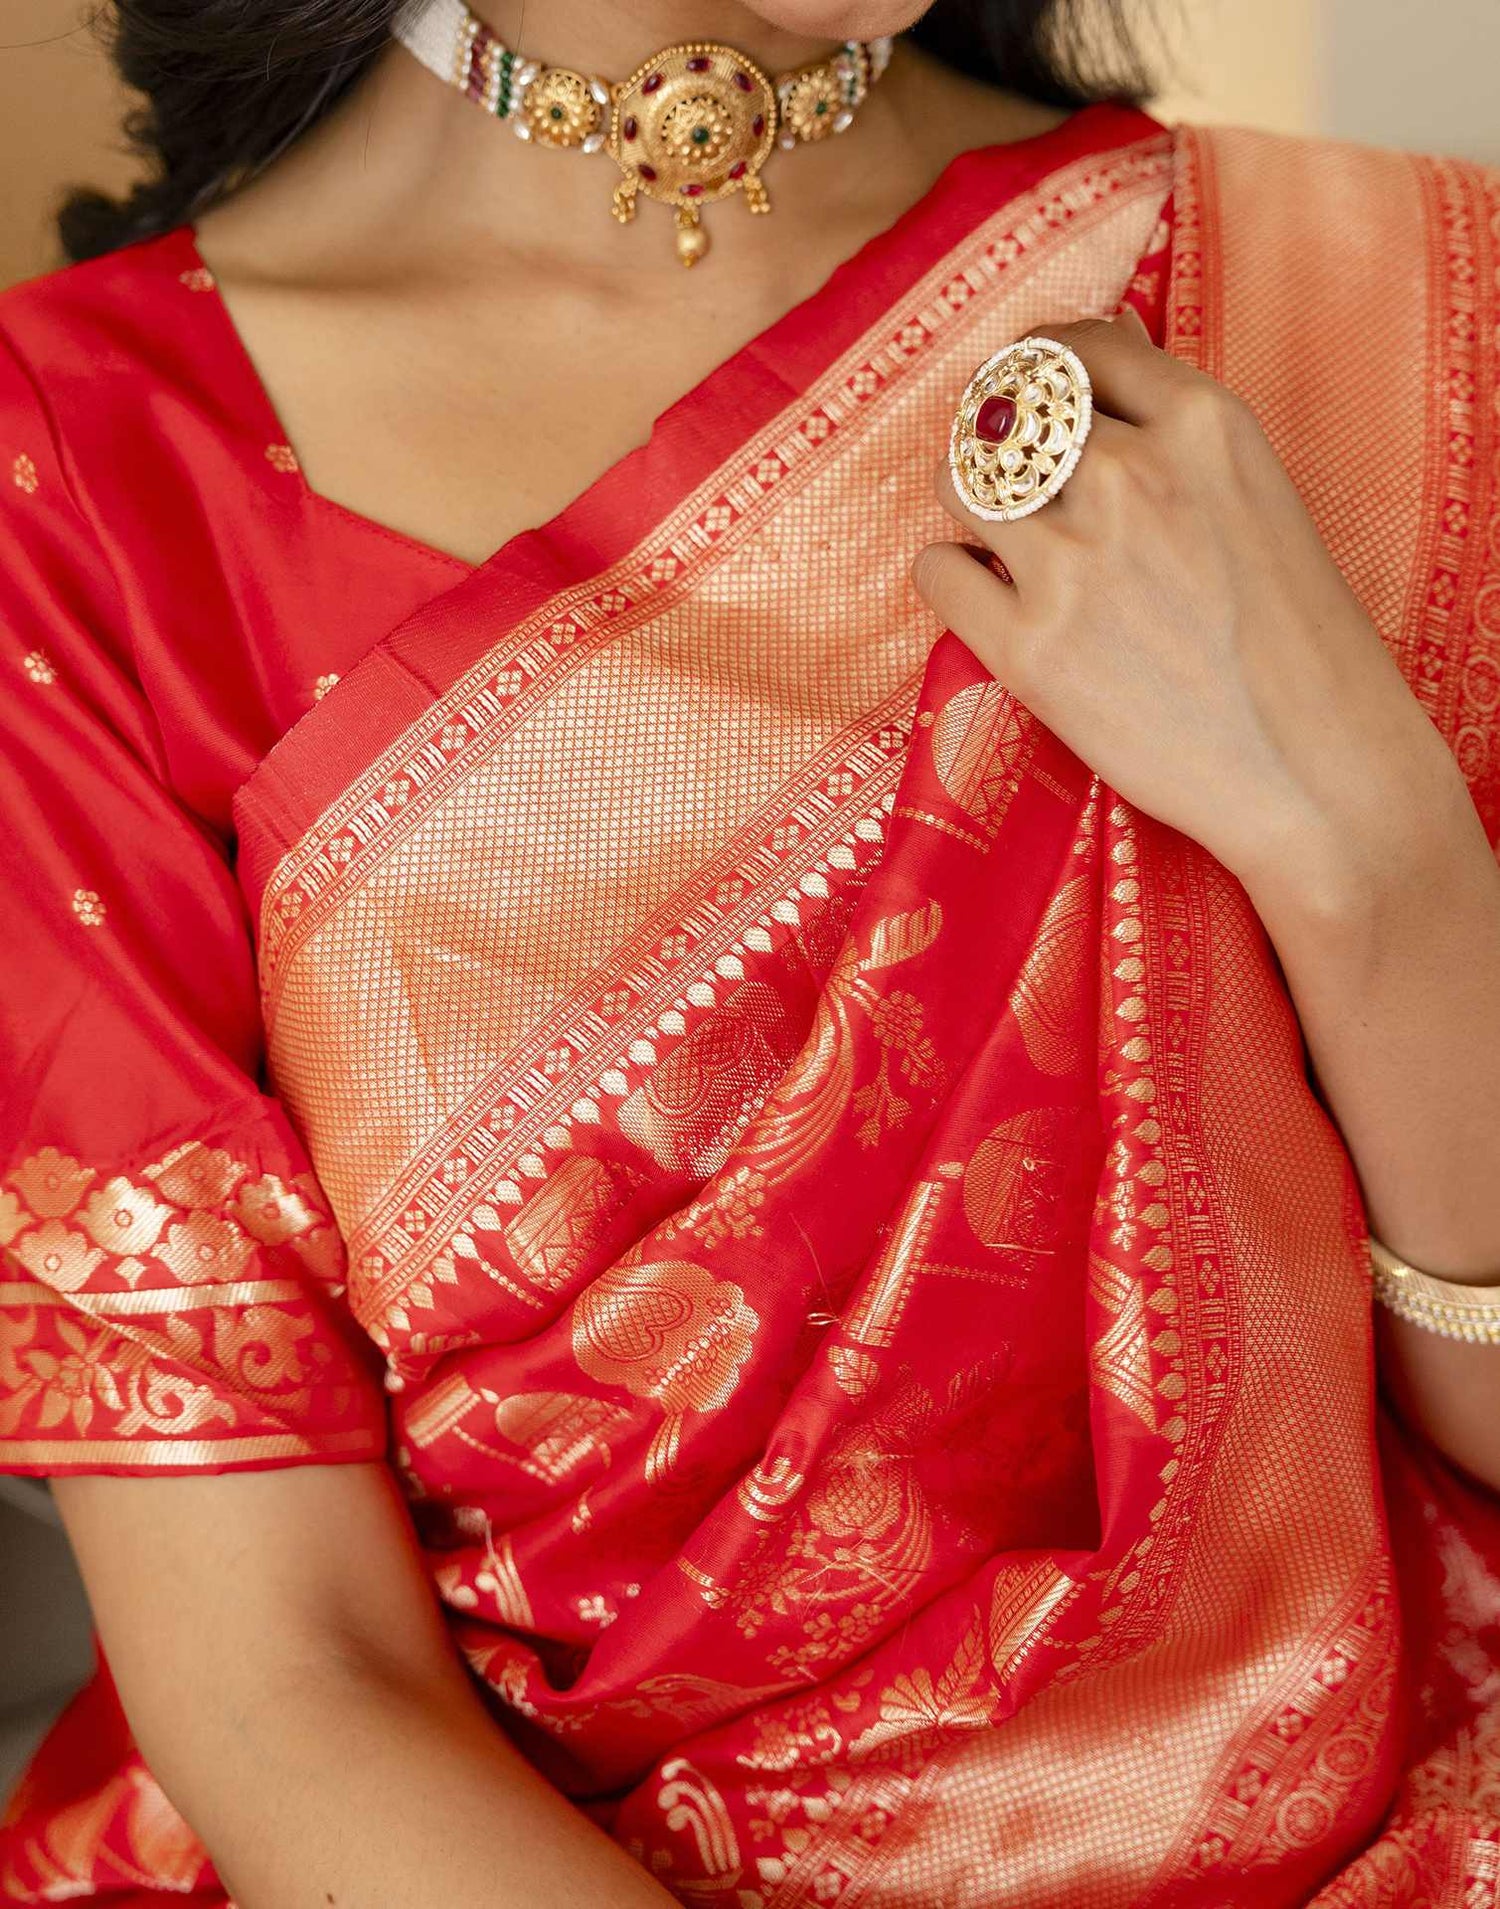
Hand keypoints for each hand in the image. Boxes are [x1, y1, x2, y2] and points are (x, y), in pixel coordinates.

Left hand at [912, 310, 1467, 917]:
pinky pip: (937, 572)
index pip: (1074, 350)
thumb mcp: (1261, 499)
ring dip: (967, 505)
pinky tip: (985, 598)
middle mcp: (1129, 477)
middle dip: (997, 443)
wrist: (1317, 772)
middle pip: (1005, 417)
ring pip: (958, 484)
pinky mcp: (1027, 648)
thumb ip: (1179, 440)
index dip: (1036, 368)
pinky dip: (949, 577)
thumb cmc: (1302, 645)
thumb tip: (1100, 375)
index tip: (1026, 393)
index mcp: (1201, 425)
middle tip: (1008, 484)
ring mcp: (1071, 562)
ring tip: (999, 543)